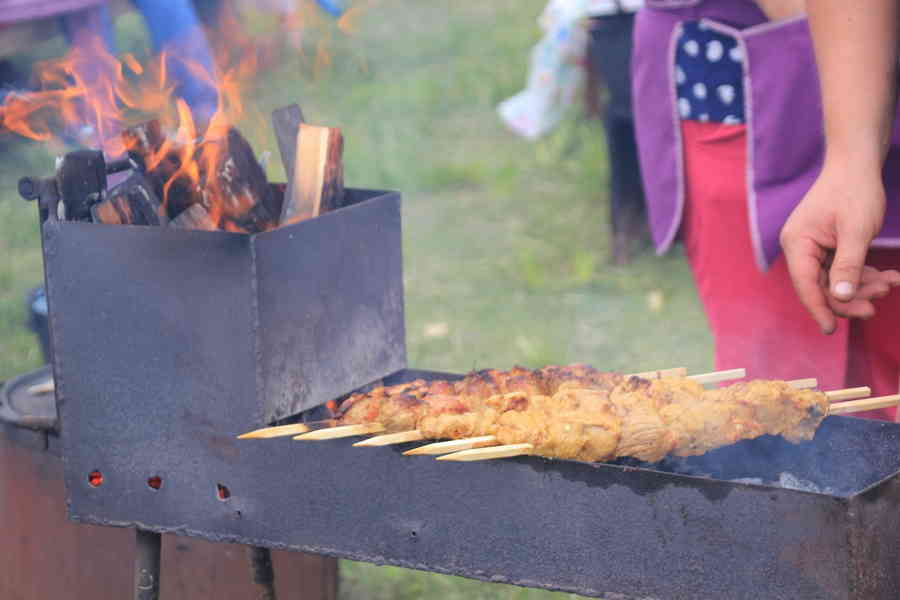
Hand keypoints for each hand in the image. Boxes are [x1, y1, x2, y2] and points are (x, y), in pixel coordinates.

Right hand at [780, 163, 899, 333]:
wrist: (856, 162)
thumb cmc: (854, 191)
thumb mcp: (856, 231)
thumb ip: (848, 267)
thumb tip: (841, 298)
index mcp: (797, 244)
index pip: (805, 284)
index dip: (819, 308)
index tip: (832, 330)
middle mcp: (800, 248)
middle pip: (820, 286)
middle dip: (850, 296)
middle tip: (878, 304)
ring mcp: (813, 247)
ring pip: (835, 280)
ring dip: (863, 286)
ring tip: (890, 283)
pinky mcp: (827, 245)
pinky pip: (843, 268)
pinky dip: (865, 274)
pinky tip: (888, 276)